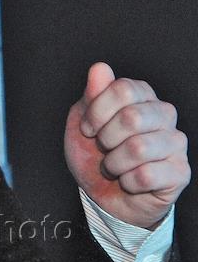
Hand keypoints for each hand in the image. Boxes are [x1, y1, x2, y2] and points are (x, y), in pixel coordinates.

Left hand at [65, 63, 189, 228]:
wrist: (102, 193)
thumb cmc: (94, 154)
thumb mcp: (82, 121)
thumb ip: (92, 94)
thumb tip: (100, 68)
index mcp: (141, 96)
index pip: (123, 89)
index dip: (97, 111)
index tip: (88, 129)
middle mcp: (164, 115)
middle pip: (132, 117)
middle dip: (105, 139)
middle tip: (103, 148)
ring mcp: (176, 143)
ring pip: (138, 148)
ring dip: (114, 163)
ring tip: (114, 166)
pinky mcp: (180, 172)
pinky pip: (146, 175)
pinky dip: (126, 181)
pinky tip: (128, 181)